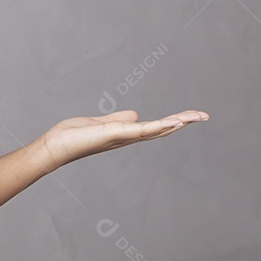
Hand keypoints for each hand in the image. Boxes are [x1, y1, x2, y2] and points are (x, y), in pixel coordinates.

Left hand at [42, 109, 207, 167]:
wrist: (56, 146)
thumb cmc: (73, 136)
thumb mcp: (100, 122)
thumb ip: (119, 119)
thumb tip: (135, 114)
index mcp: (125, 133)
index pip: (154, 127)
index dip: (173, 122)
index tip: (191, 116)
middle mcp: (128, 138)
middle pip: (161, 130)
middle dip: (183, 122)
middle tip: (204, 115)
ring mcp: (123, 137)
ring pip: (156, 130)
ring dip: (177, 122)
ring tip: (196, 116)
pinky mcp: (115, 133)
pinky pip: (141, 130)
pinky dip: (159, 126)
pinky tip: (173, 122)